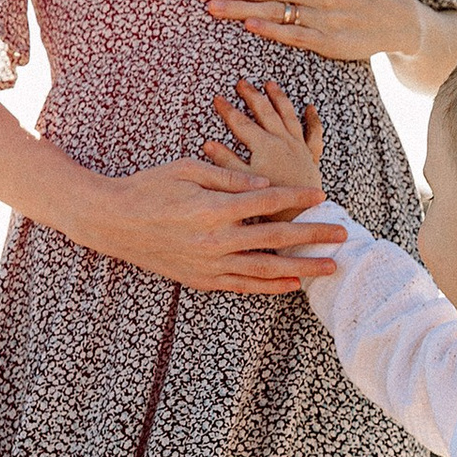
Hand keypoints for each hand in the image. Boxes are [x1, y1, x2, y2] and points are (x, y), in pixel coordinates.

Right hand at [64, 157, 341, 292]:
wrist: (112, 222)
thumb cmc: (149, 187)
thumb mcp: (187, 169)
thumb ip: (229, 176)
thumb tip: (265, 185)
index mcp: (214, 207)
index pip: (268, 202)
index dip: (298, 199)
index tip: (323, 196)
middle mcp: (216, 239)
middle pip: (276, 239)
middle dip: (313, 236)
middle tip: (343, 235)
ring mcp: (209, 263)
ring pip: (265, 269)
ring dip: (301, 268)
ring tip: (329, 267)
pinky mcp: (200, 279)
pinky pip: (242, 285)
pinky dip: (269, 287)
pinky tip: (292, 285)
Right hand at [200, 78, 326, 197]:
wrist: (300, 213)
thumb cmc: (270, 202)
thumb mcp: (243, 182)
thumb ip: (225, 161)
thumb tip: (208, 144)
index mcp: (263, 146)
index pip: (241, 122)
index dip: (228, 109)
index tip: (218, 98)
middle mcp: (282, 141)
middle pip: (265, 111)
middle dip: (252, 95)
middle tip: (242, 82)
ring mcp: (298, 146)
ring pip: (289, 114)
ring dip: (279, 98)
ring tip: (271, 84)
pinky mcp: (310, 155)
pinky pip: (313, 133)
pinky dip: (312, 119)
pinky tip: (310, 108)